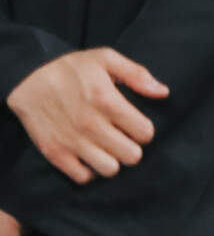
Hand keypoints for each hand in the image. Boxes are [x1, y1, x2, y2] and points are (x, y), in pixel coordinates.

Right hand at [6, 49, 166, 182]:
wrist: (27, 79)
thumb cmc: (71, 68)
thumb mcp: (106, 58)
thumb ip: (137, 74)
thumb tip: (163, 92)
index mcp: (107, 101)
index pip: (145, 133)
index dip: (145, 130)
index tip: (136, 125)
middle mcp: (91, 125)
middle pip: (132, 156)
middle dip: (132, 147)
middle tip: (123, 138)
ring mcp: (72, 141)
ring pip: (110, 169)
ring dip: (113, 160)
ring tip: (107, 147)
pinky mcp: (55, 153)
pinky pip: (83, 176)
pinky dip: (89, 169)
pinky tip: (89, 155)